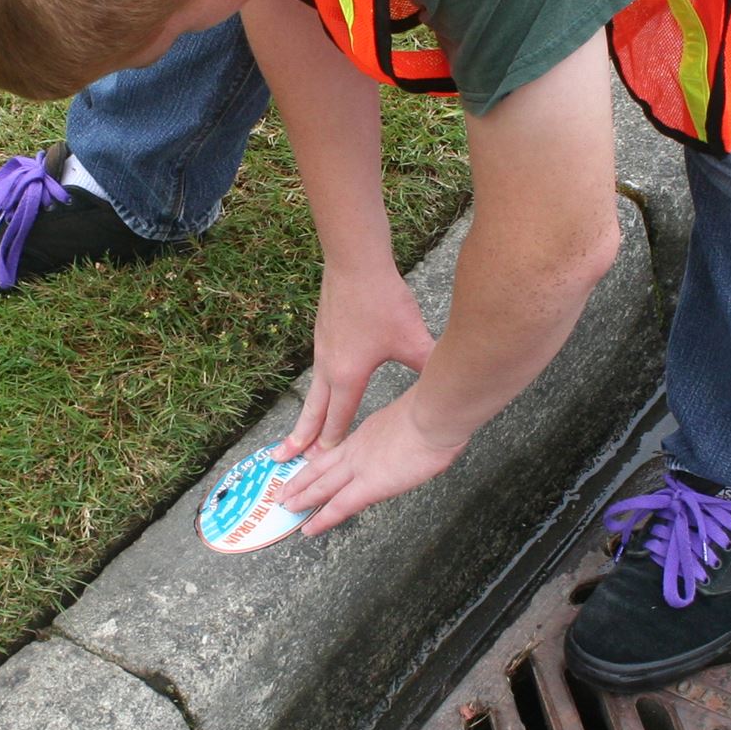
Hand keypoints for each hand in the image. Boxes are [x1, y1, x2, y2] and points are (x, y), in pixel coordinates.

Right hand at [275, 263, 435, 459]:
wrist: (354, 263)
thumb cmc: (382, 301)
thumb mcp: (412, 339)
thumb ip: (428, 366)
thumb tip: (448, 381)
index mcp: (347, 376)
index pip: (337, 420)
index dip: (331, 444)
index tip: (322, 466)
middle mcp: (328, 367)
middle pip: (312, 412)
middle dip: (299, 439)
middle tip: (282, 460)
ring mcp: (322, 350)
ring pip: (313, 392)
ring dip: (305, 415)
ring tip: (298, 432)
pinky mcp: (323, 334)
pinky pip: (317, 372)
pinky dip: (315, 390)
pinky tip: (323, 389)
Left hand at [276, 391, 468, 536]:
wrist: (435, 415)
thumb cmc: (436, 411)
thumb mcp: (417, 413)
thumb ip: (410, 427)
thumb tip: (422, 435)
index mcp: (369, 431)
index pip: (340, 451)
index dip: (322, 461)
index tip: (310, 467)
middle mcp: (358, 448)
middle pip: (322, 467)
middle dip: (302, 480)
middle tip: (284, 490)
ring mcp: (360, 467)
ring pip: (322, 486)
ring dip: (303, 498)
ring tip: (286, 508)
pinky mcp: (369, 485)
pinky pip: (339, 506)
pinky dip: (322, 519)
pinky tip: (309, 529)